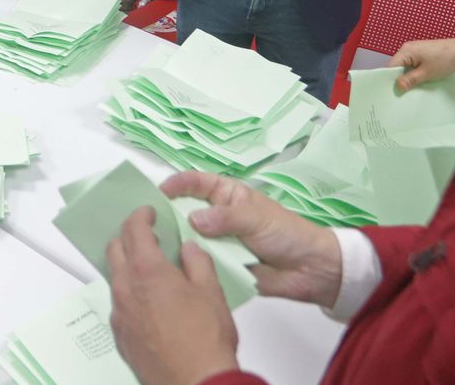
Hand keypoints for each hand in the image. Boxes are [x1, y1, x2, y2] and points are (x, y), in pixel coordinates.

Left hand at [107, 208, 239, 384]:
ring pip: (116, 278)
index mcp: (147, 271)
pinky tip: (150, 301)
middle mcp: (126, 289)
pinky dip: (130, 294)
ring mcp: (119, 313)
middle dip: (127, 236)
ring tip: (151, 269)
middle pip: (115, 249)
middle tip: (144, 235)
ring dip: (128, 267)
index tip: (147, 213)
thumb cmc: (204, 341)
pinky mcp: (120, 335)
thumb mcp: (211, 290)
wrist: (195, 382)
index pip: (134, 229)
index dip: (140, 216)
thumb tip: (188, 249)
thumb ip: (197, 261)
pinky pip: (119, 304)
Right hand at [161, 171, 342, 306]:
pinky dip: (187, 265)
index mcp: (227, 196)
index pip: (196, 183)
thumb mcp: (256, 218)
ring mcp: (217, 242)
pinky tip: (168, 269)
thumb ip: (225, 218)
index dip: (177, 184)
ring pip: (189, 239)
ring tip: (151, 249)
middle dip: (168, 216)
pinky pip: (198, 263)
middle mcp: (217, 217)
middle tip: (145, 225)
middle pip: (185, 211)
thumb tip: (192, 219)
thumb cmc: (286, 233)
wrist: (309, 270)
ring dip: (175, 243)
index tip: (159, 193)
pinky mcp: (219, 266)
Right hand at [389, 38, 454, 91]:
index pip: (390, 67)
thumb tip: (397, 87)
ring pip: (404, 66)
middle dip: (399, 78)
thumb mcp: (426, 73)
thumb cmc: (445, 60)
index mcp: (405, 51)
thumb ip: (410, 80)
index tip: (392, 91)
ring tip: (410, 87)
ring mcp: (414, 50)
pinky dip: (413, 72)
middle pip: (396, 66)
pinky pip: (411, 64)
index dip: (390, 79)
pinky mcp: (420, 52)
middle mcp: (407, 48)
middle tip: (402, 92)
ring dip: (407, 76)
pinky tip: (418, 79)